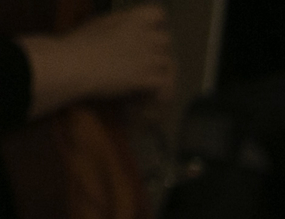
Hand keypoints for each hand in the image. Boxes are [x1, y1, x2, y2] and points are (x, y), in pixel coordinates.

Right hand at [19, 5, 173, 120]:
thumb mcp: (99, 24)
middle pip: (165, 41)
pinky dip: (158, 90)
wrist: (73, 65)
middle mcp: (145, 36)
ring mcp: (149, 58)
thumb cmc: (78, 44)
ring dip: (157, 71)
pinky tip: (147, 94)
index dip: (155, 25)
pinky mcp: (148, 78)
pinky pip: (164, 84)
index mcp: (132, 19)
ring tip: (144, 80)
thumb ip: (118, 25)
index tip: (147, 34)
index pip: (158, 14)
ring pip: (167, 64)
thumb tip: (123, 29)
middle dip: (156, 49)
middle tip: (143, 62)